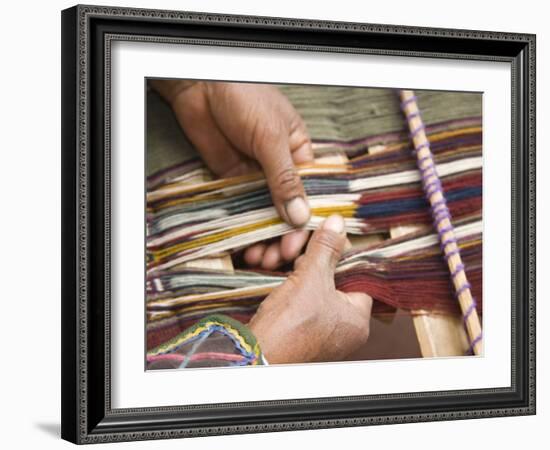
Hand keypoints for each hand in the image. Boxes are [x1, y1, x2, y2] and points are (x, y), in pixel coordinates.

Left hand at [151, 80, 312, 268]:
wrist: (201, 87)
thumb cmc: (245, 98)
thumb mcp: (271, 137)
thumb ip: (284, 178)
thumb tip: (300, 216)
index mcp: (300, 155)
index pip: (311, 196)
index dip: (308, 223)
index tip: (301, 246)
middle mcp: (280, 170)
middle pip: (288, 211)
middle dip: (284, 237)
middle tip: (277, 259)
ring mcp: (256, 178)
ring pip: (265, 216)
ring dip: (264, 238)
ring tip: (260, 259)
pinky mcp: (233, 182)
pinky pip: (242, 212)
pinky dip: (245, 231)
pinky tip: (245, 248)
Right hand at [248, 215, 372, 363]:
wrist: (255, 358)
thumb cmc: (289, 326)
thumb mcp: (310, 278)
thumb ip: (325, 248)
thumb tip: (338, 223)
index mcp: (358, 319)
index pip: (358, 274)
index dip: (340, 252)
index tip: (324, 237)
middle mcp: (345, 329)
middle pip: (335, 280)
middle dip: (313, 262)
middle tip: (296, 251)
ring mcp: (323, 333)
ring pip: (315, 290)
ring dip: (298, 272)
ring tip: (281, 263)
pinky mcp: (302, 333)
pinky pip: (301, 302)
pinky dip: (291, 288)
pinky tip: (278, 276)